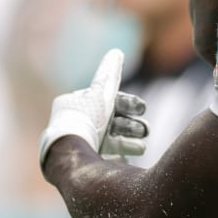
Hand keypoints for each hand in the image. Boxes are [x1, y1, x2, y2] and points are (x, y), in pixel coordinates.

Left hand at [39, 49, 147, 168]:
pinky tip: (129, 158)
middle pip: (113, 122)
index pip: (109, 102)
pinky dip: (120, 157)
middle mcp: (81, 125)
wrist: (72, 155)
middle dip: (132, 126)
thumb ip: (109, 74)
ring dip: (130, 142)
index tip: (143, 108)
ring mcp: (83, 146)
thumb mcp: (101, 94)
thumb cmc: (86, 121)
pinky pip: (106, 159)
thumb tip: (116, 52)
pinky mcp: (86, 165)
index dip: (128, 104)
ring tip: (141, 147)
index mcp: (81, 107)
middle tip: (145, 131)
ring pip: (112, 142)